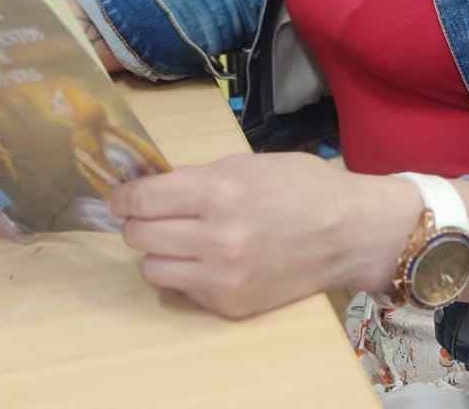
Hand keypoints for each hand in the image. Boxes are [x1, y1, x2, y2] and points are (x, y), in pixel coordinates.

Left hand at [107, 152, 412, 318]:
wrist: (348, 232)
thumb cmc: (301, 187)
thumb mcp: (245, 164)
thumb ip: (195, 177)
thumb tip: (150, 185)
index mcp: (220, 191)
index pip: (142, 200)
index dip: (123, 197)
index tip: (120, 197)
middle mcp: (217, 237)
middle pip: (139, 235)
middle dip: (138, 222)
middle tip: (150, 215)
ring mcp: (224, 276)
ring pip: (152, 267)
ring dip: (157, 251)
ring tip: (177, 239)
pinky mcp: (231, 304)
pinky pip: (182, 289)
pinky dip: (185, 273)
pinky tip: (206, 258)